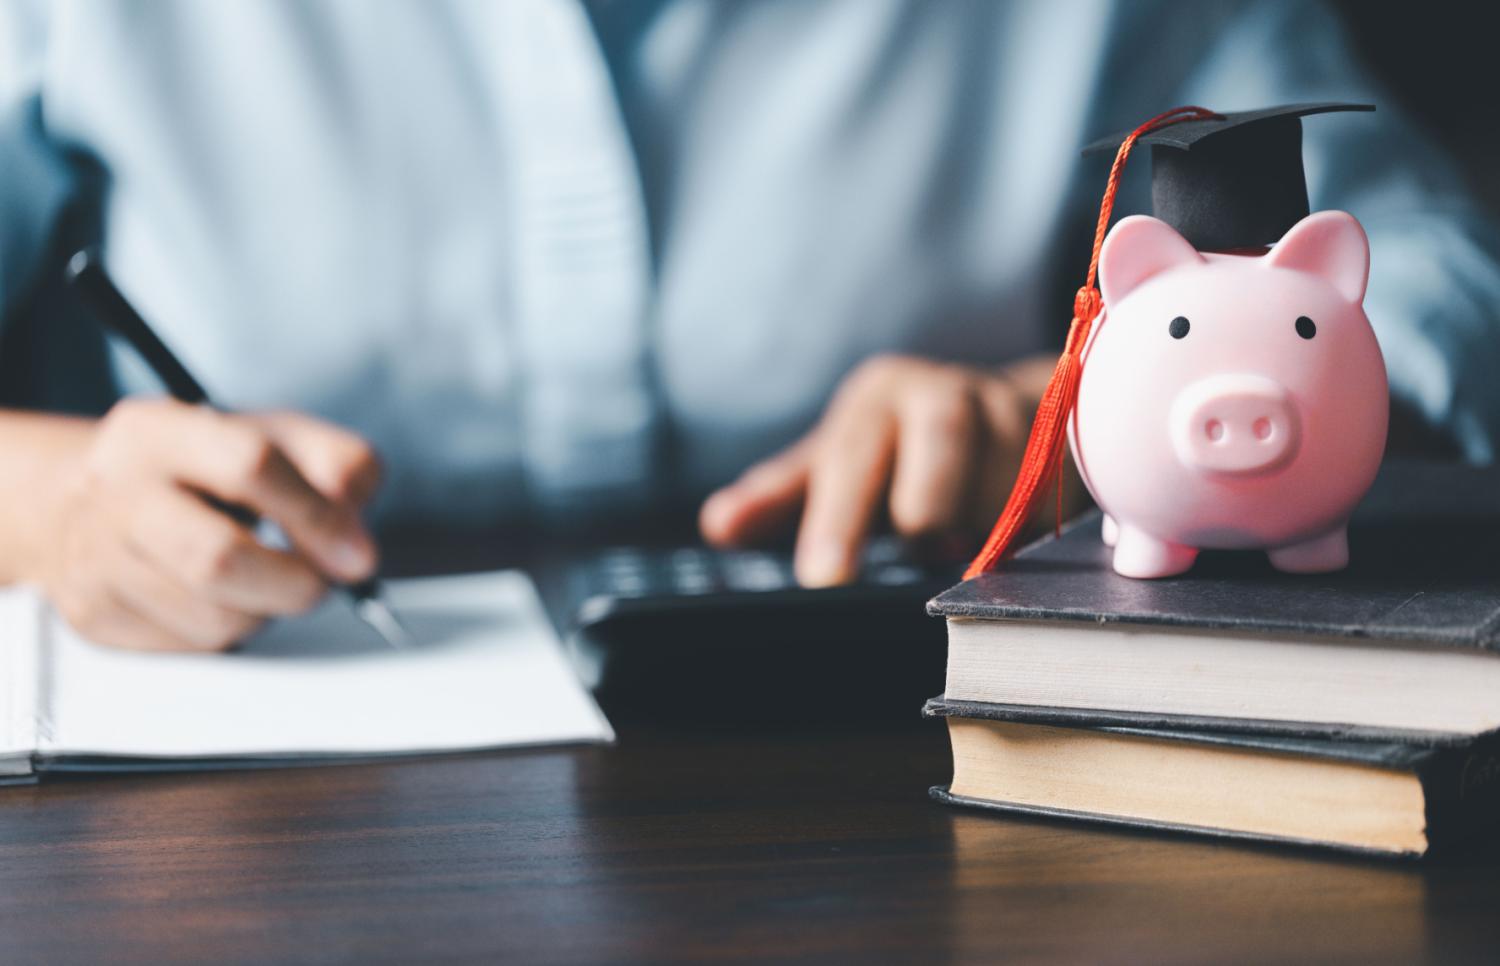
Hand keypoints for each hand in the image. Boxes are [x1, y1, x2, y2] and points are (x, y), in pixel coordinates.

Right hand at [33, 398, 380, 650]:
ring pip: (212, 618)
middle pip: (219, 559)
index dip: (318, 516)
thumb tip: (355, 531)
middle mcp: (112, 491)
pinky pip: (191, 648)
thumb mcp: (274, 437)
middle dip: (294, 583)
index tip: (357, 553)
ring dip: (264, 610)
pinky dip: (229, 632)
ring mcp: (94, 558)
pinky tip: (221, 597)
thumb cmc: (199, 470)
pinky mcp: (95, 617)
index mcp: (158, 430)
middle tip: (319, 580)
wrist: (95, 501)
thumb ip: (336, 465)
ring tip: (263, 579)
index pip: (250, 465)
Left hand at [700, 353, 1061, 585]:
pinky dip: (1026, 523)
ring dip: (984, 516)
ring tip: (963, 544)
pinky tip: (1012, 543)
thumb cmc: (895, 452)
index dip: (837, 518)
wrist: (995, 415)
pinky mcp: (1060, 438)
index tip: (823, 578)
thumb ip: (780, 497)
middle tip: (919, 549)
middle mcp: (942, 392)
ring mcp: (1009, 411)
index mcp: (877, 399)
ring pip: (1003, 468)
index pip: (853, 454)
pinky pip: (1051, 486)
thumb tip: (717, 525)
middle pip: (940, 436)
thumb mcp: (834, 469)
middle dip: (925, 501)